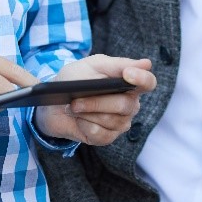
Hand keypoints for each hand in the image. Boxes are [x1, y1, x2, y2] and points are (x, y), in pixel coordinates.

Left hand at [34, 54, 155, 145]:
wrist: (52, 104)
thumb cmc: (74, 80)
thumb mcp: (92, 65)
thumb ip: (117, 64)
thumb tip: (147, 64)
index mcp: (129, 84)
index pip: (148, 83)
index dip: (142, 79)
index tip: (127, 74)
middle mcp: (129, 105)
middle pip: (125, 105)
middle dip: (97, 102)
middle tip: (76, 99)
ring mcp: (119, 123)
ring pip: (111, 121)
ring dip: (87, 113)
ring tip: (73, 107)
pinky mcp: (107, 137)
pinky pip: (100, 134)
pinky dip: (85, 125)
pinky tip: (78, 120)